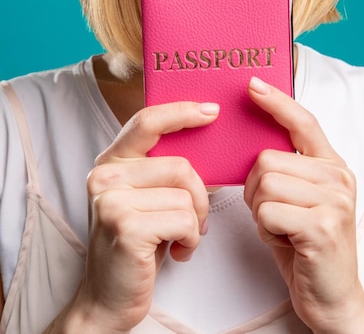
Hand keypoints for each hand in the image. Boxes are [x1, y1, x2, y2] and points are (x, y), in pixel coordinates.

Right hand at [66, 101, 218, 332]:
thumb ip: (163, 169)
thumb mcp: (145, 198)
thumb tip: (210, 143)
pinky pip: (184, 220)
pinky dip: (191, 239)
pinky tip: (178, 252)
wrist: (108, 299)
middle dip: (200, 197)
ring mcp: (112, 201)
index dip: (181, 111)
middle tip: (195, 220)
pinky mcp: (126, 227)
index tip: (211, 111)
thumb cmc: (137, 244)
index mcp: (111, 161)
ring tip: (180, 238)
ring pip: (186, 195)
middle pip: (181, 166)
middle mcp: (105, 176)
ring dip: (195, 223)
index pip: (147, 121)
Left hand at [244, 77, 363, 332]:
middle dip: (255, 188)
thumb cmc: (306, 245)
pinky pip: (267, 211)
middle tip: (272, 212)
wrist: (332, 298)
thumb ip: (287, 169)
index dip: (277, 102)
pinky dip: (265, 229)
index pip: (303, 122)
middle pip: (267, 158)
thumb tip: (253, 143)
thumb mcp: (300, 199)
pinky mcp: (321, 227)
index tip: (253, 85)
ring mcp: (333, 201)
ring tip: (281, 228)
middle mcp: (337, 178)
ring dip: (260, 210)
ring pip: (264, 183)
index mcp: (332, 166)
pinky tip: (285, 241)